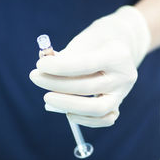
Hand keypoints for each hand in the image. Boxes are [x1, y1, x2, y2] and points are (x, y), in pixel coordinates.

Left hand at [29, 6, 150, 126]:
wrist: (122, 43)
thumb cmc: (97, 40)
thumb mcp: (83, 40)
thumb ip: (65, 56)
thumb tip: (43, 69)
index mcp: (118, 55)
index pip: (85, 65)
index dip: (59, 67)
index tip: (40, 64)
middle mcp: (124, 76)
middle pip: (87, 86)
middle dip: (56, 83)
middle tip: (35, 76)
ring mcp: (123, 93)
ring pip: (96, 108)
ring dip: (67, 104)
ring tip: (47, 97)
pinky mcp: (118, 104)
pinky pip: (104, 119)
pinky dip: (84, 119)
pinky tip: (66, 111)